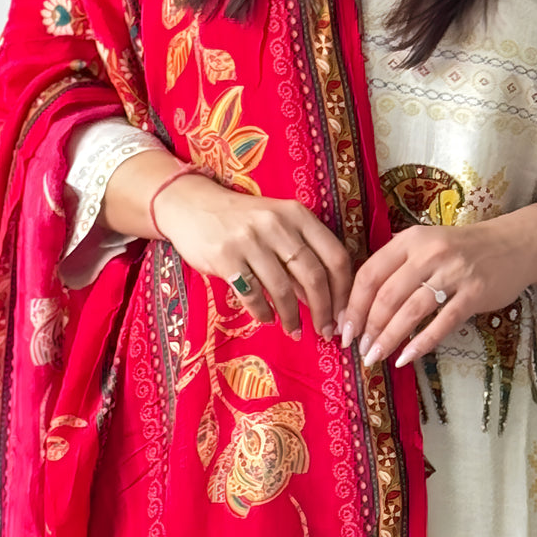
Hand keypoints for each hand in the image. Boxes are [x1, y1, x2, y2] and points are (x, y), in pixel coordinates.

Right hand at [154, 172, 351, 339]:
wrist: (193, 205)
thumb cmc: (243, 220)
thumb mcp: (278, 226)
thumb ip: (301, 255)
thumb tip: (325, 299)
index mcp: (298, 214)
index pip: (335, 255)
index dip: (344, 290)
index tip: (344, 313)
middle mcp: (277, 224)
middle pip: (313, 275)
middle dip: (323, 310)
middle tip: (325, 332)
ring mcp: (250, 239)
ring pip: (282, 289)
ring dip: (292, 317)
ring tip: (295, 332)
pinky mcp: (225, 256)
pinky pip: (252, 294)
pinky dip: (263, 313)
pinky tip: (267, 319)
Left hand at [340, 214, 533, 367]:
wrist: (514, 245)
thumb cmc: (461, 249)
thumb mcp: (425, 245)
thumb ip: (396, 267)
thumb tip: (361, 305)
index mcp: (409, 240)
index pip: (370, 273)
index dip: (354, 304)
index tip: (344, 329)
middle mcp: (428, 252)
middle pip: (387, 295)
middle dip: (369, 326)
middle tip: (360, 350)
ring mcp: (453, 272)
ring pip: (411, 310)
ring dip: (389, 338)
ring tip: (376, 357)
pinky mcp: (474, 293)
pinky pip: (442, 323)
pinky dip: (421, 343)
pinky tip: (406, 358)